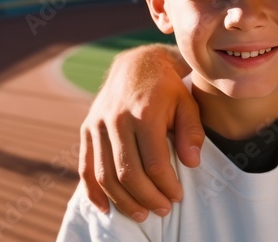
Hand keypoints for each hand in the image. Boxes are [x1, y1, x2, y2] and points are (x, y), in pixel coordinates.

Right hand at [78, 44, 203, 220]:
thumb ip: (192, 132)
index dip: (166, 185)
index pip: (154, 162)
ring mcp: (97, 124)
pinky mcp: (86, 129)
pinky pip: (85, 167)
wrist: (137, 64)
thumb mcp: (187, 103)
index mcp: (144, 112)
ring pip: (105, 175)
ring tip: (141, 214)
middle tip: (162, 210)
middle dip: (147, 198)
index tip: (177, 196)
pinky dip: (93, 192)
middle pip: (128, 173)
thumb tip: (192, 163)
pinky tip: (106, 208)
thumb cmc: (168, 88)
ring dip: (123, 200)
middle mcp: (116, 119)